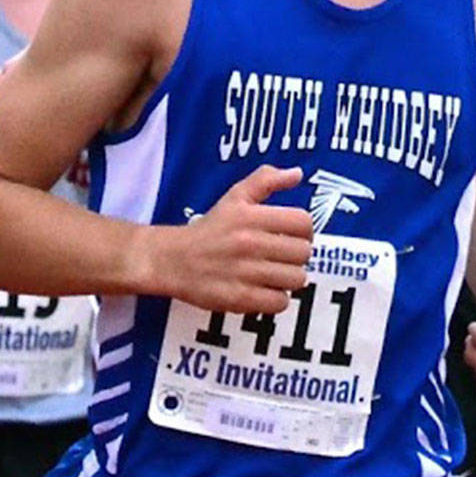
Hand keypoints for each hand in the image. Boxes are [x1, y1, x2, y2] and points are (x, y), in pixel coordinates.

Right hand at [163, 165, 313, 314]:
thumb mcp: (234, 197)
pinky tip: (264, 290)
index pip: (303, 222)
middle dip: (296, 256)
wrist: (171, 259)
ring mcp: (245, 272)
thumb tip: (296, 174)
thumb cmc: (208, 230)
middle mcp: (249, 243)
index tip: (294, 236)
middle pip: (303, 253)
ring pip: (296, 279)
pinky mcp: (240, 298)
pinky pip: (280, 302)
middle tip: (281, 257)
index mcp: (251, 216)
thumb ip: (265, 181)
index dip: (304, 231)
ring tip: (273, 274)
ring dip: (288, 278)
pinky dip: (276, 299)